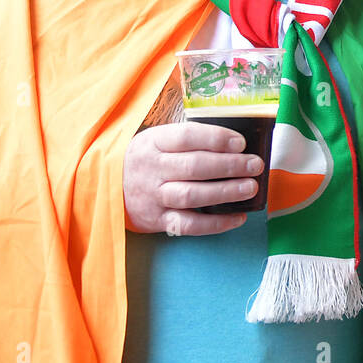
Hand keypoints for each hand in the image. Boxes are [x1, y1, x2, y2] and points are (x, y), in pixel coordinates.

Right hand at [123, 122, 264, 234]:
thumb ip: (189, 140)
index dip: (216, 139)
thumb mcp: (157, 139)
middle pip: (194, 166)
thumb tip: (234, 143)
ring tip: (250, 188)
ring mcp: (154, 197)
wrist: (106, 187)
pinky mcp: (157, 220)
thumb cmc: (145, 159)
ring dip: (225, 192)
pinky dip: (215, 224)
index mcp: (154, 142)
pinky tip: (238, 217)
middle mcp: (153, 169)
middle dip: (229, 166)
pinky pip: (189, 225)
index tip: (241, 143)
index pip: (187, 137)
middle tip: (255, 165)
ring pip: (192, 195)